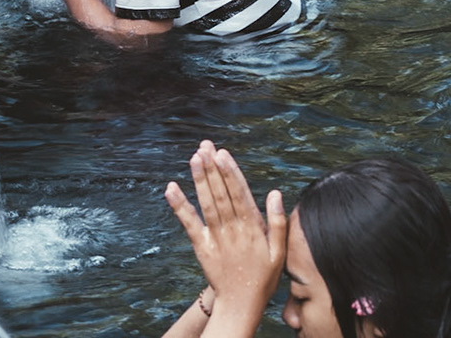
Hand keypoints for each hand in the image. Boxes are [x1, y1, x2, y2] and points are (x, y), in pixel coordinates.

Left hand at [165, 141, 286, 313]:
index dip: (230, 173)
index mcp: (252, 229)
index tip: (223, 153)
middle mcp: (232, 230)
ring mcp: (215, 238)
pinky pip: (189, 224)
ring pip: (207, 204)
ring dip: (199, 179)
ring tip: (194, 157)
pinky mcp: (201, 246)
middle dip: (213, 168)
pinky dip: (179, 206)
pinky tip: (171, 189)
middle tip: (206, 146)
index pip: (239, 194)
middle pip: (221, 194)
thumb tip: (275, 193)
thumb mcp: (279, 253)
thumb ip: (278, 222)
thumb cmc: (263, 278)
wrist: (241, 305)